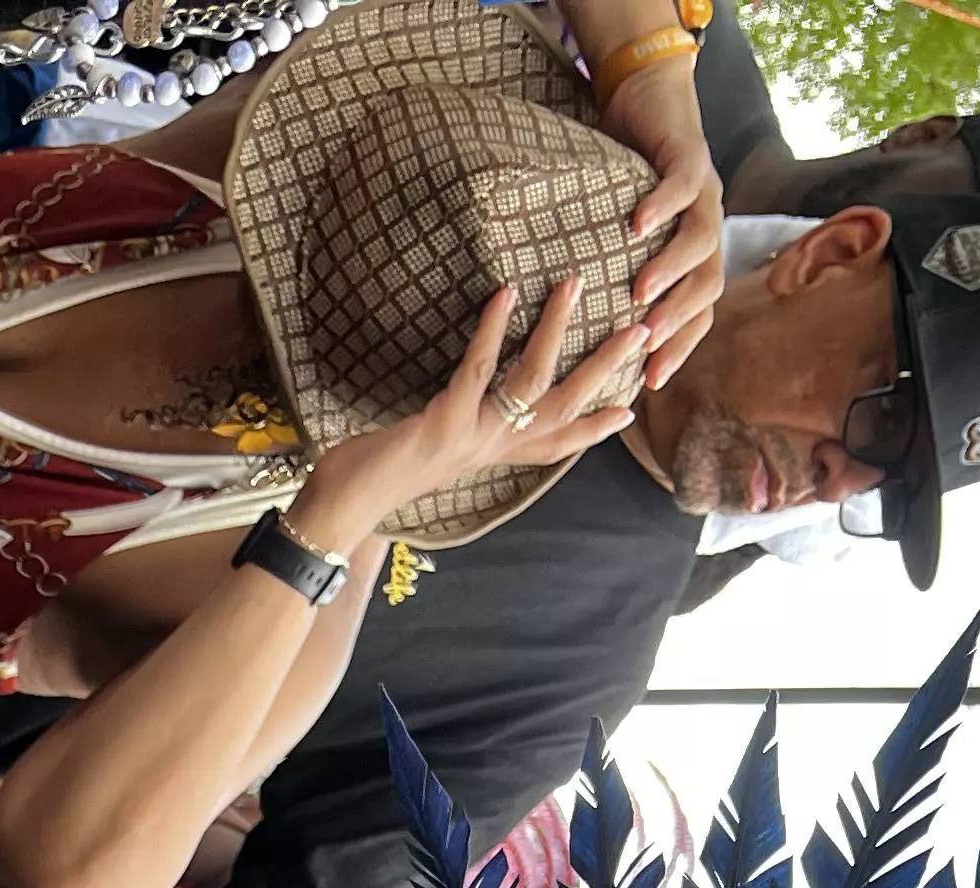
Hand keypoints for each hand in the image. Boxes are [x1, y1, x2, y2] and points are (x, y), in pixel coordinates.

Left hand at [300, 277, 646, 552]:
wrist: (338, 512)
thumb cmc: (372, 476)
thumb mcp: (425, 450)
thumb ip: (450, 428)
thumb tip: (452, 404)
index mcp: (491, 454)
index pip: (555, 442)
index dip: (594, 428)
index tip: (631, 408)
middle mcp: (491, 448)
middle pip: (566, 407)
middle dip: (605, 367)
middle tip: (641, 328)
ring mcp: (472, 437)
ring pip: (534, 382)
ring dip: (556, 330)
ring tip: (573, 283)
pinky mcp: (445, 424)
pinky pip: (478, 369)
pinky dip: (493, 329)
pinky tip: (504, 294)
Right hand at [600, 63, 724, 384]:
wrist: (650, 93)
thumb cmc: (628, 168)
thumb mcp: (622, 230)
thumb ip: (617, 269)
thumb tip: (578, 319)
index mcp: (696, 252)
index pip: (700, 312)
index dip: (679, 347)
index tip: (648, 380)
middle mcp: (707, 224)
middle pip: (708, 283)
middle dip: (678, 317)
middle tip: (644, 346)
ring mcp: (704, 190)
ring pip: (703, 239)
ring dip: (673, 269)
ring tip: (639, 293)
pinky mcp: (690, 154)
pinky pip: (683, 185)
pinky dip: (662, 206)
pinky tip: (638, 225)